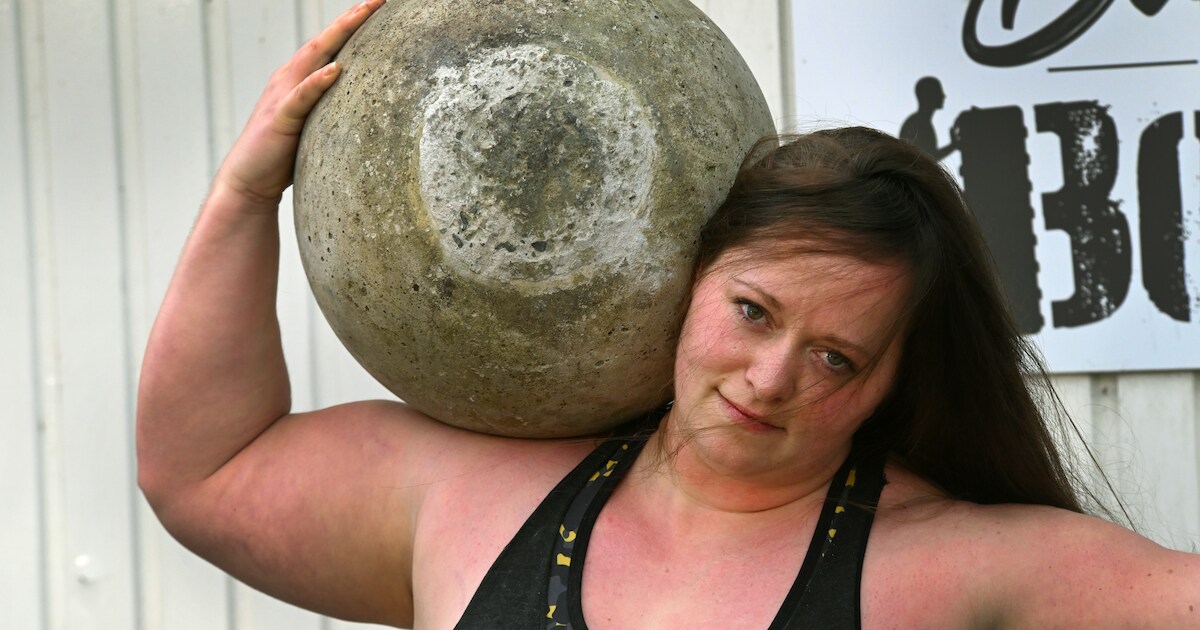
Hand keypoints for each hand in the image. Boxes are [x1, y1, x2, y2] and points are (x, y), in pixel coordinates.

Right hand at [213, 0, 385, 210]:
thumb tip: (364, 110)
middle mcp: (289, 80)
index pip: (330, 46)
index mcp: (299, 80)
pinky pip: (301, 97)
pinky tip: (335, 69)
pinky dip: (316, 82)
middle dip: (351, 19)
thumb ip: (331, 111)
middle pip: (324, 42)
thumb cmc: (283, 156)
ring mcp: (283, 97)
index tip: (379, 6)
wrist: (248, 180)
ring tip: (361, 14)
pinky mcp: (281, 119)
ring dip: (338, 35)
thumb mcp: (314, 128)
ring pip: (313, 59)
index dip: (353, 25)